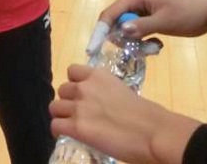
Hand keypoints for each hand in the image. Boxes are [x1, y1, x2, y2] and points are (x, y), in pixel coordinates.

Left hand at [50, 65, 200, 163]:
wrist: (151, 132)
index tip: (81, 93)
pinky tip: (68, 135)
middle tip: (78, 112)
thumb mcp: (122, 91)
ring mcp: (79, 107)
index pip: (72, 71)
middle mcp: (85, 87)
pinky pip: (55, 125)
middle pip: (62, 90)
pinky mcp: (76, 127)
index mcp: (98, 75)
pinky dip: (58, 131)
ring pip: (54, 107)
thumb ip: (106, 93)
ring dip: (62, 115)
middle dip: (68, 101)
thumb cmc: (146, 115)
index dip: (74, 83)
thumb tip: (103, 104)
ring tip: (71, 124)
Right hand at [99, 0, 206, 39]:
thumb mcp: (165, 22)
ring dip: (135, 42)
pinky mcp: (147, 18)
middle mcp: (134, 1)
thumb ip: (142, 27)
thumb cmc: (187, 15)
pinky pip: (136, 32)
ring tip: (154, 48)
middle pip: (116, 22)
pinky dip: (142, 41)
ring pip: (126, 30)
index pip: (110, 13)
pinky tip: (157, 45)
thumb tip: (120, 32)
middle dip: (122, 39)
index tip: (93, 49)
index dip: (100, 30)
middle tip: (137, 51)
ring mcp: (140, 10)